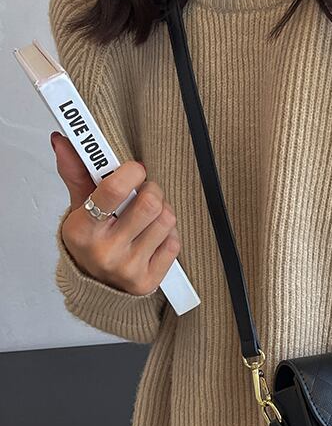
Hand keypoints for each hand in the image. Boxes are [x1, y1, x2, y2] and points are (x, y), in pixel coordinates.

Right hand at [52, 131, 180, 295]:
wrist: (96, 284)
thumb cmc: (90, 241)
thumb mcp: (78, 208)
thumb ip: (76, 174)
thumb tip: (63, 141)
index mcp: (83, 230)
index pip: (114, 190)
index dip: (131, 172)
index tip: (135, 169)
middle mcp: (106, 251)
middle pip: (150, 204)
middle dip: (152, 190)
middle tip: (145, 191)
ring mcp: (128, 268)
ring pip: (166, 221)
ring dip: (163, 211)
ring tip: (149, 215)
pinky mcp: (149, 280)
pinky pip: (174, 242)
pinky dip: (168, 234)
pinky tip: (153, 236)